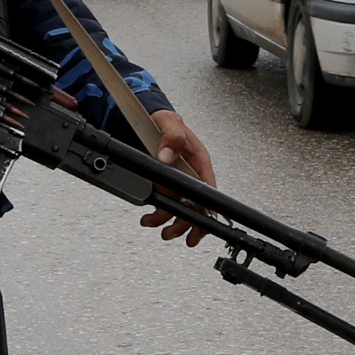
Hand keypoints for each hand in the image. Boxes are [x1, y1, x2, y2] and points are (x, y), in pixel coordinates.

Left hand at [140, 103, 217, 245]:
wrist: (146, 119)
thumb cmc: (164, 120)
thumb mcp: (170, 122)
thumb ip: (171, 137)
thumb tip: (167, 156)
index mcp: (198, 160)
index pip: (208, 189)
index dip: (208, 209)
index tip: (203, 224)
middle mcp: (190, 173)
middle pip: (196, 205)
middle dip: (189, 224)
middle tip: (182, 236)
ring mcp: (177, 181)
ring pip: (180, 209)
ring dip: (171, 223)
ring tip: (161, 230)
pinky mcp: (164, 184)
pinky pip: (164, 204)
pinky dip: (157, 215)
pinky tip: (149, 218)